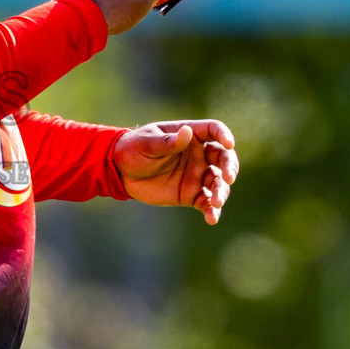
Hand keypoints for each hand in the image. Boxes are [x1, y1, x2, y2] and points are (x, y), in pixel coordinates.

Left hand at [112, 120, 238, 224]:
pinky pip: (206, 202)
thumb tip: (187, 133)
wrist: (120, 172)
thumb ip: (168, 142)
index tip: (229, 144)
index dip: (224, 135)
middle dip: (230, 167)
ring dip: (222, 191)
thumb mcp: (147, 143)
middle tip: (228, 177)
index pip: (214, 130)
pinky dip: (212, 210)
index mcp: (190, 135)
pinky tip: (211, 218)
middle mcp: (198, 155)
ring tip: (216, 202)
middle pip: (223, 157)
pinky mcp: (191, 194)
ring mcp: (196, 175)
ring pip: (218, 182)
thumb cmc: (133, 149)